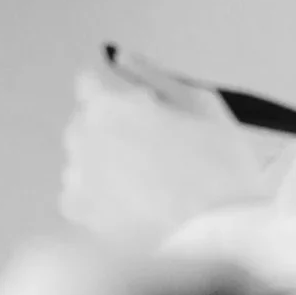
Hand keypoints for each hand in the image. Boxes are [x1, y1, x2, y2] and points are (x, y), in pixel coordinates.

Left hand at [59, 48, 269, 245]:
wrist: (220, 238)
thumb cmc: (220, 164)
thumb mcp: (201, 104)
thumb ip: (154, 76)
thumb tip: (119, 56)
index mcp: (107, 108)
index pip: (87, 85)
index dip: (116, 96)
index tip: (143, 111)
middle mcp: (80, 141)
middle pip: (84, 124)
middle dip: (110, 129)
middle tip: (157, 152)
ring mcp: (75, 181)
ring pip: (82, 161)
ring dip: (104, 164)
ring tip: (150, 185)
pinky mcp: (78, 218)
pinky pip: (81, 196)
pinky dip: (100, 198)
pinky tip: (135, 208)